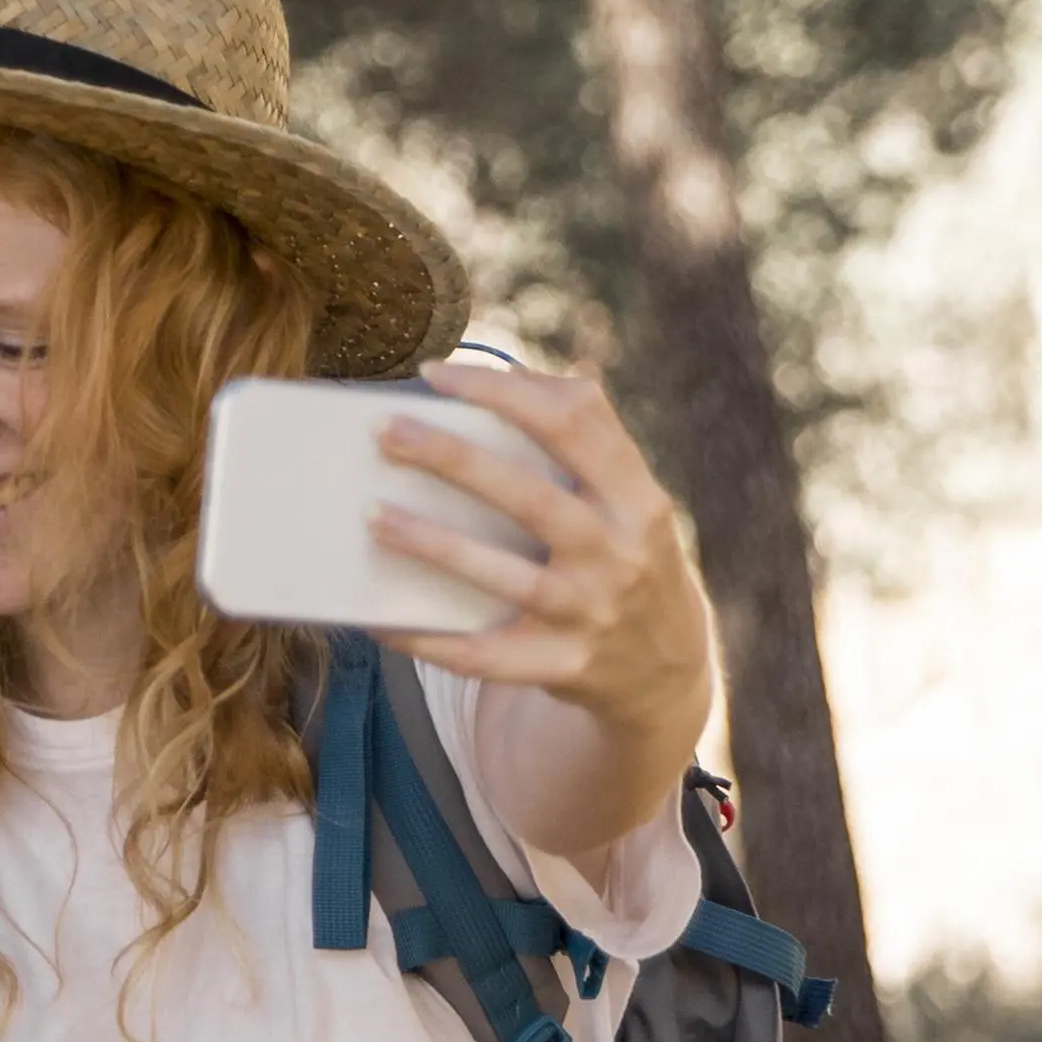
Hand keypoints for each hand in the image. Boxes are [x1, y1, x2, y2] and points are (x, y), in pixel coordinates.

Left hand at [368, 361, 714, 746]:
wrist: (668, 668)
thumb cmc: (626, 556)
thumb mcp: (631, 497)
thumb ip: (585, 435)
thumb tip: (512, 374)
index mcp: (636, 496)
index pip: (574, 422)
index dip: (502, 392)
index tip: (436, 375)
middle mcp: (619, 553)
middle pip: (530, 496)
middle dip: (453, 459)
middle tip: (386, 432)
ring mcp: (591, 614)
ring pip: (505, 577)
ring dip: (434, 545)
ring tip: (372, 515)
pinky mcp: (562, 667)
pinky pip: (483, 656)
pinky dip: (428, 639)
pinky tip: (379, 620)